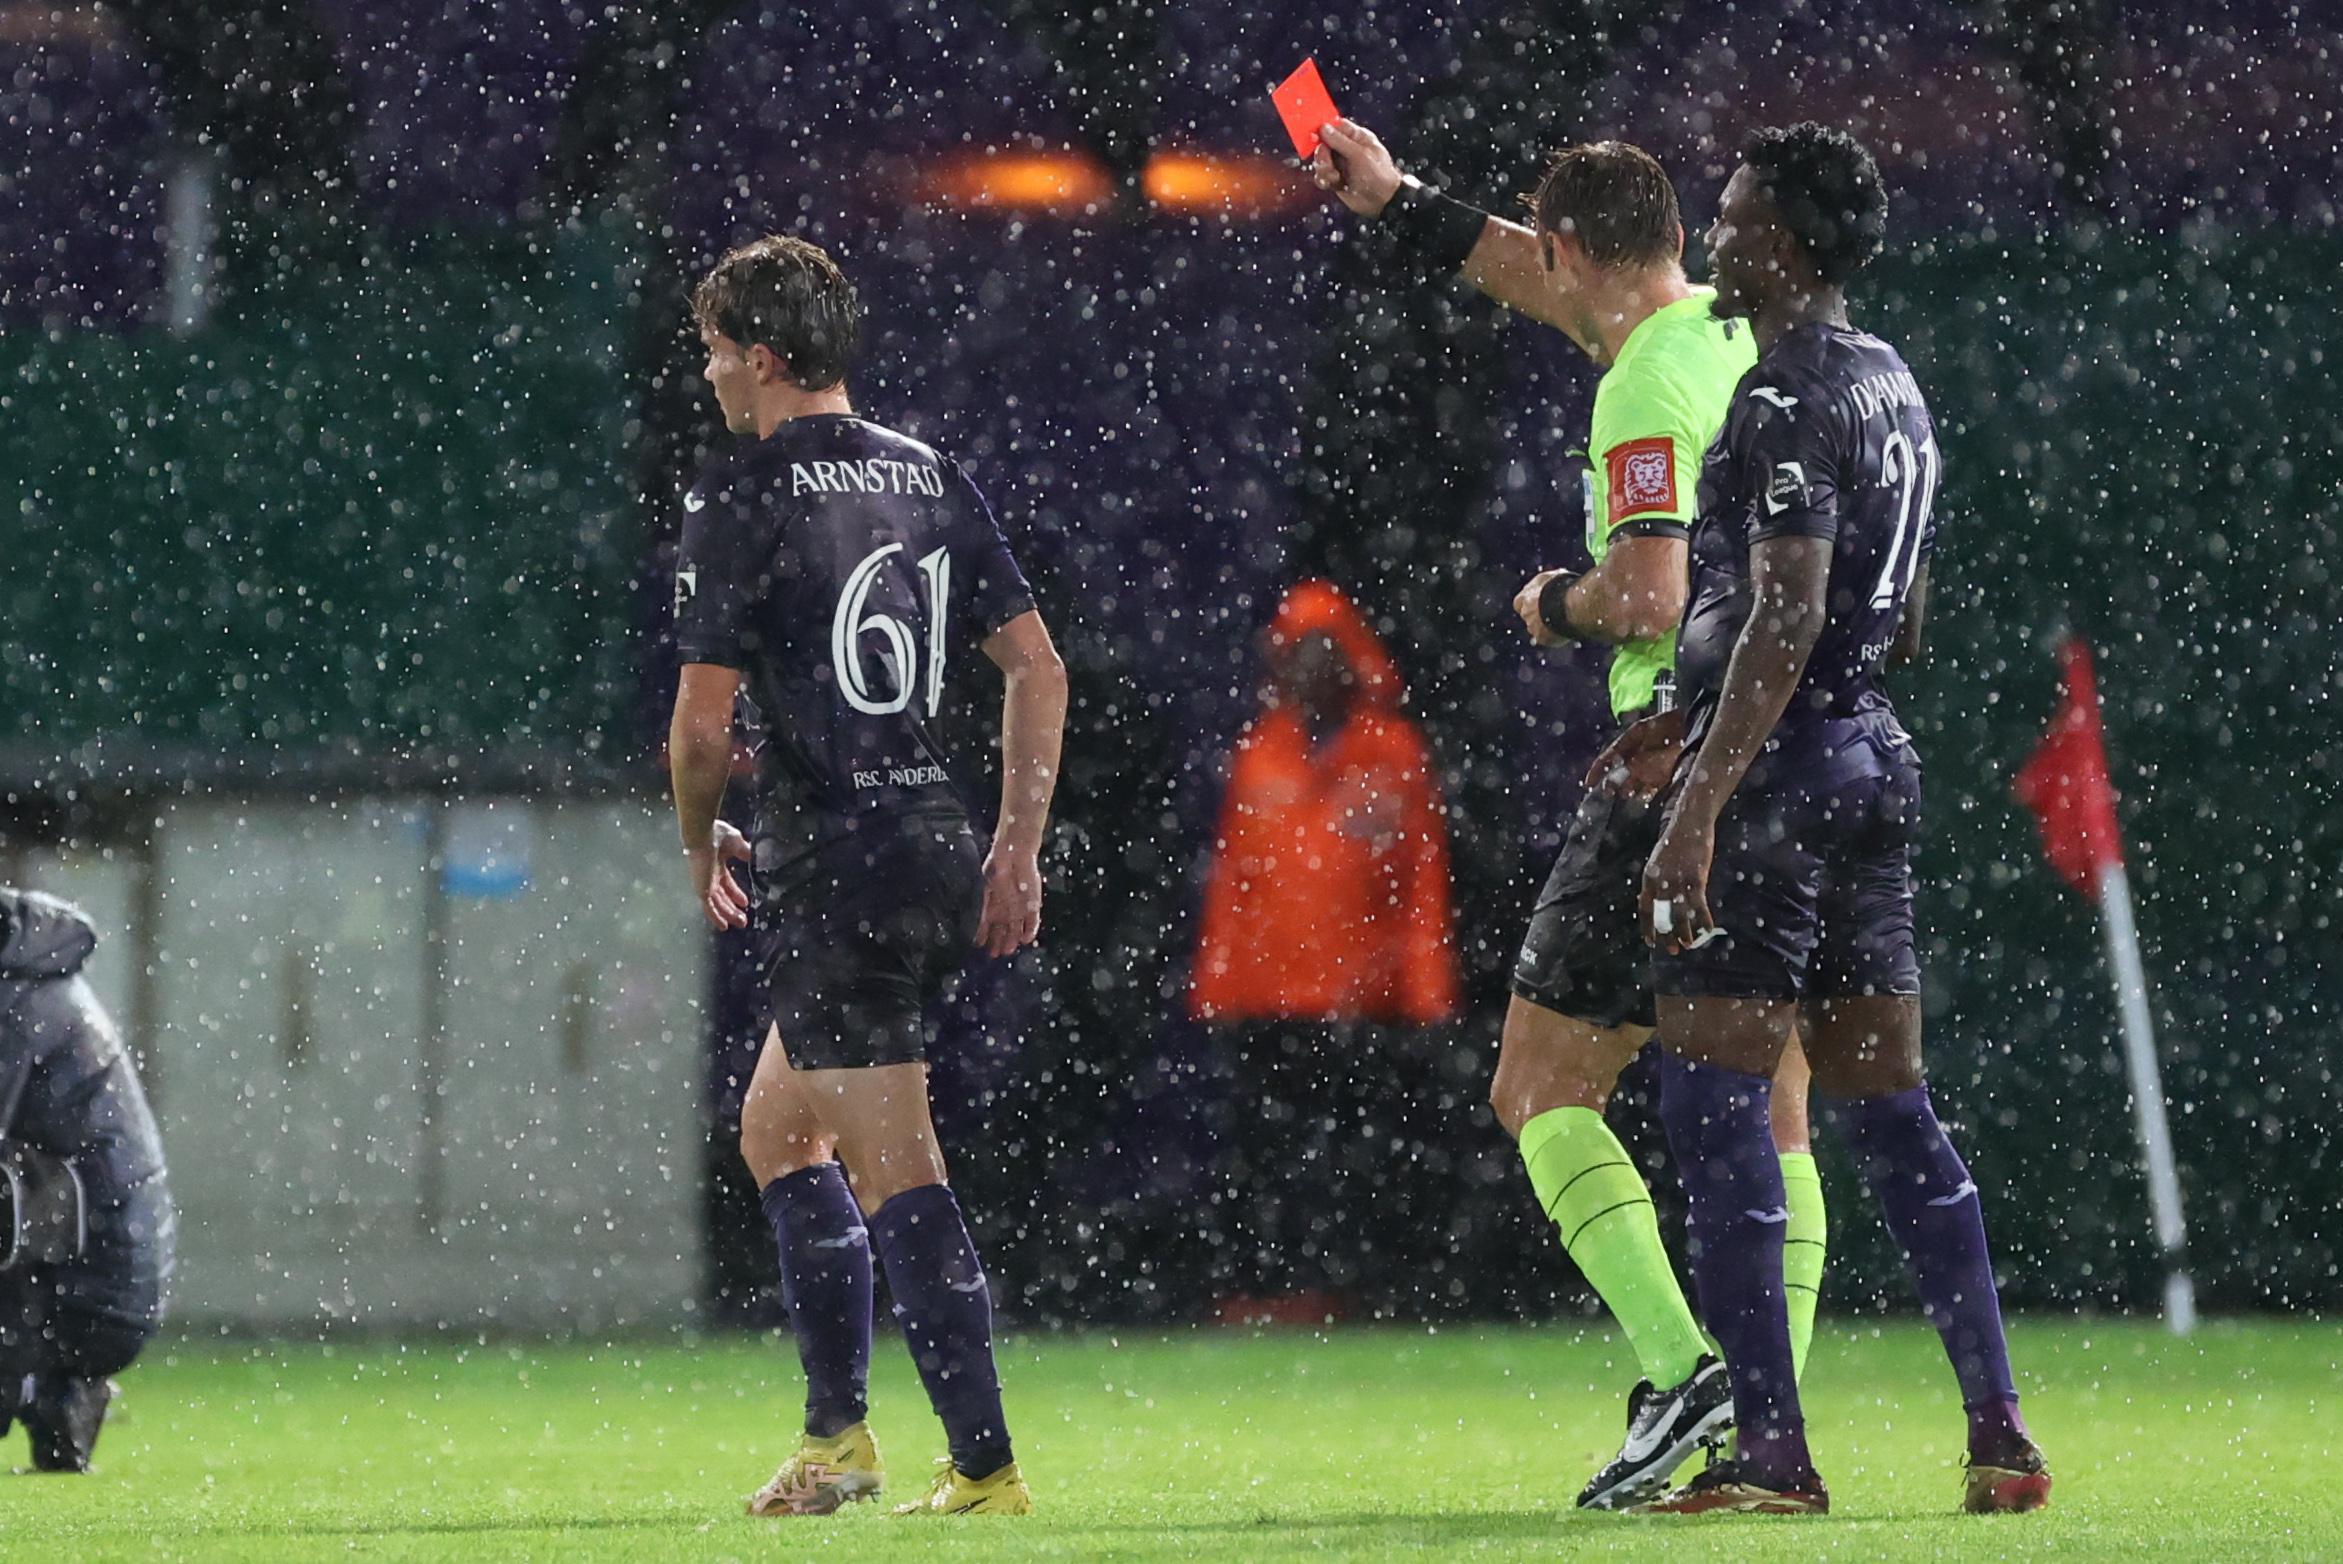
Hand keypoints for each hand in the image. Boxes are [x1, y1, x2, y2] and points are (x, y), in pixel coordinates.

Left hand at [689, 819, 751, 930]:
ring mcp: (705, 883)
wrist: (702, 833)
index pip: (726, 884)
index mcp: (716, 865)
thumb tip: (751, 857)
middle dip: (732, 908)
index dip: (735, 894)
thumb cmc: (716, 834)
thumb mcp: (736, 842)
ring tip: (740, 923)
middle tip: (743, 918)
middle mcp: (709, 876)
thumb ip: (743, 851)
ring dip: (728, 914)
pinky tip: (724, 926)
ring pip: (717, 904)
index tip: (744, 902)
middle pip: (721, 897)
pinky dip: (715, 917)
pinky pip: (708, 908)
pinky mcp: (701, 889)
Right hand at [974, 842, 1041, 956]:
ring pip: (1015, 930)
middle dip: (998, 943)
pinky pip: (1032, 922)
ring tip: (1008, 950)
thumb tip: (977, 927)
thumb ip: (982, 909)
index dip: (983, 936)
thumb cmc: (996, 868)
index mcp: (991, 906)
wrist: (1015, 855)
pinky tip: (1025, 939)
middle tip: (994, 954)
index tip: (979, 946)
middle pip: (1002, 931)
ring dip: (1012, 940)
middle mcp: (1005, 910)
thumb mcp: (984, 888)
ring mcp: (1020, 909)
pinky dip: (1030, 930)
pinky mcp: (1033, 906)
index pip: (987, 926)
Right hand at [1311, 119, 1403, 217]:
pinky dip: (1323, 180)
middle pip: (1323, 144)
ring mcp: (1341, 164)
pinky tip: (1333, 184)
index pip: (1336, 126)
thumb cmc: (1378, 175)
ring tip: (1335, 178)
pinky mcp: (1336, 179)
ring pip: (1320, 161)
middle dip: (1322, 155)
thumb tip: (1324, 127)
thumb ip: (1340, 141)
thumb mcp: (1359, 155)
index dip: (1324, 129)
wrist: (1382, 201)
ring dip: (1323, 169)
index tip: (1316, 136)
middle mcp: (1347, 149)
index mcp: (1357, 137)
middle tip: (1328, 164)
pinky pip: (1321, 175)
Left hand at [1514, 569, 1571, 645]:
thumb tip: (1556, 577)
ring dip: (1546, 627)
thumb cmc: (1562, 588)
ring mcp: (1532, 627)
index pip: (1519, 603)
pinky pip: (1547, 639)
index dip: (1528, 603)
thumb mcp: (1555, 576)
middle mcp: (1525, 612)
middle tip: (1552, 614)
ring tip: (1562, 622)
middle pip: (1528, 617)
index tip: (1536, 603)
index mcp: (1525, 597)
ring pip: (1537, 629)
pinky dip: (1554, 637)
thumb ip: (1549, 581)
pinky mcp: (1542, 638)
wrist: (1567, 604)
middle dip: (1537, 616)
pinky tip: (1565, 631)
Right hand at [1586, 707, 1689, 801]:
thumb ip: (1633, 747)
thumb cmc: (1670, 724)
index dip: (1599, 769)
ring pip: (1634, 783)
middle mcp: (1638, 755)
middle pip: (1620, 773)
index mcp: (1631, 739)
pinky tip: (1643, 796)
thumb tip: (1621, 763)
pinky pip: (1651, 788)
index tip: (1589, 782)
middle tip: (1608, 792)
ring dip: (1628, 790)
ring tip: (1627, 793)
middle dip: (1612, 783)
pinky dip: (1646, 794)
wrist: (1696, 723)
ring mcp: (1651, 766)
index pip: (1610, 755)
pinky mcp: (1664, 775)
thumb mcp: (1646, 730)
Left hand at [1640, 810, 1716, 954]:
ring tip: (1688, 945)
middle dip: (1667, 935)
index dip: (1648, 927)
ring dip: (1684, 933)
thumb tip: (1657, 899)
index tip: (1651, 942)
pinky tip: (1707, 930)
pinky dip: (1703, 920)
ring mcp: (1678, 882)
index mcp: (1649, 878)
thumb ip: (1657, 880)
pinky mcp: (1696, 879)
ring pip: (1680, 915)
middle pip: (1662, 916)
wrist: (1689, 822)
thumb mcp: (1659, 861)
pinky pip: (1699, 906)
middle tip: (1672, 951)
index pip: (1645, 909)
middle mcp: (1661, 882)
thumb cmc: (1676, 841)